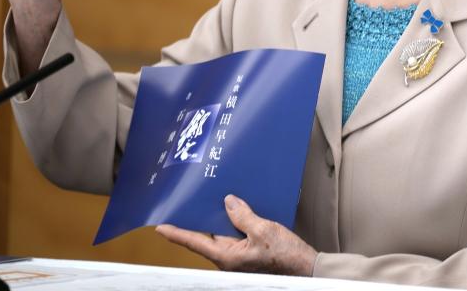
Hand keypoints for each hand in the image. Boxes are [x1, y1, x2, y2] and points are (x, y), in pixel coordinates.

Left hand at [156, 195, 316, 276]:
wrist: (306, 268)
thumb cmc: (285, 256)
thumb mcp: (263, 230)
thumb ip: (243, 216)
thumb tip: (228, 202)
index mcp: (227, 257)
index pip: (195, 243)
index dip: (177, 234)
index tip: (161, 227)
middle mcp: (229, 258)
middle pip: (208, 235)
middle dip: (201, 218)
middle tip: (191, 200)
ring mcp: (239, 256)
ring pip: (223, 233)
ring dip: (222, 217)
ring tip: (217, 197)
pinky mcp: (249, 252)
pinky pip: (236, 234)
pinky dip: (235, 221)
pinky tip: (240, 207)